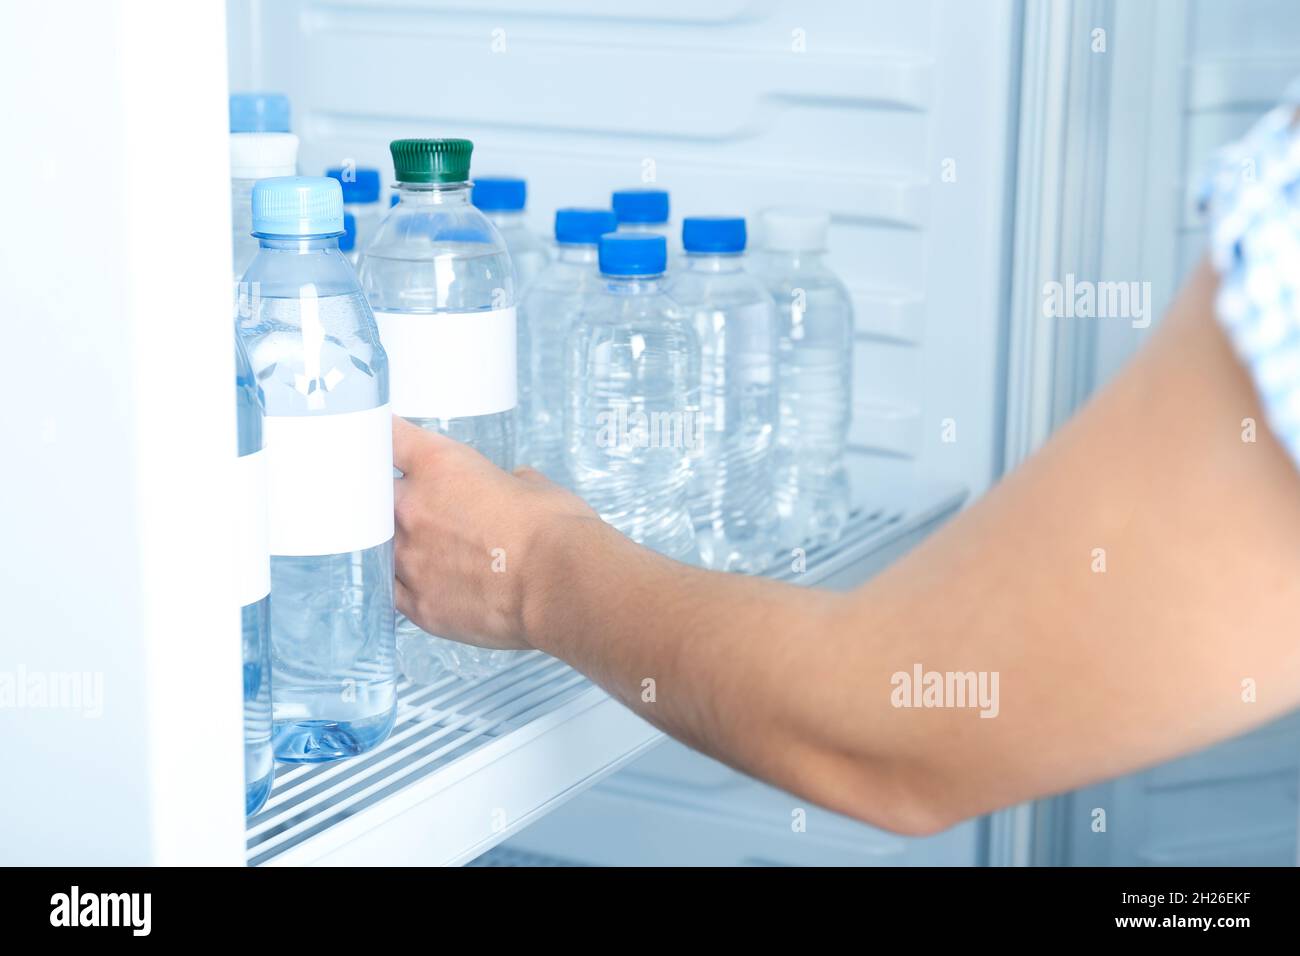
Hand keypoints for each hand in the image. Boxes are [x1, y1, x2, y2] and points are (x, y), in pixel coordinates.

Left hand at [392, 416, 598, 650]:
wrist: (561, 584)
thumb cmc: (555, 530)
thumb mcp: (534, 486)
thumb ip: (509, 483)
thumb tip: (514, 487)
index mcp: (439, 465)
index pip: (388, 436)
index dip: (382, 437)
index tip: (380, 441)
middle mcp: (413, 509)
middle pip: (370, 494)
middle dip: (386, 498)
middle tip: (408, 506)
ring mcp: (410, 560)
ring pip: (377, 546)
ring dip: (394, 544)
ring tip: (421, 551)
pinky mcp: (419, 605)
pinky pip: (392, 590)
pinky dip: (401, 584)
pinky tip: (417, 584)